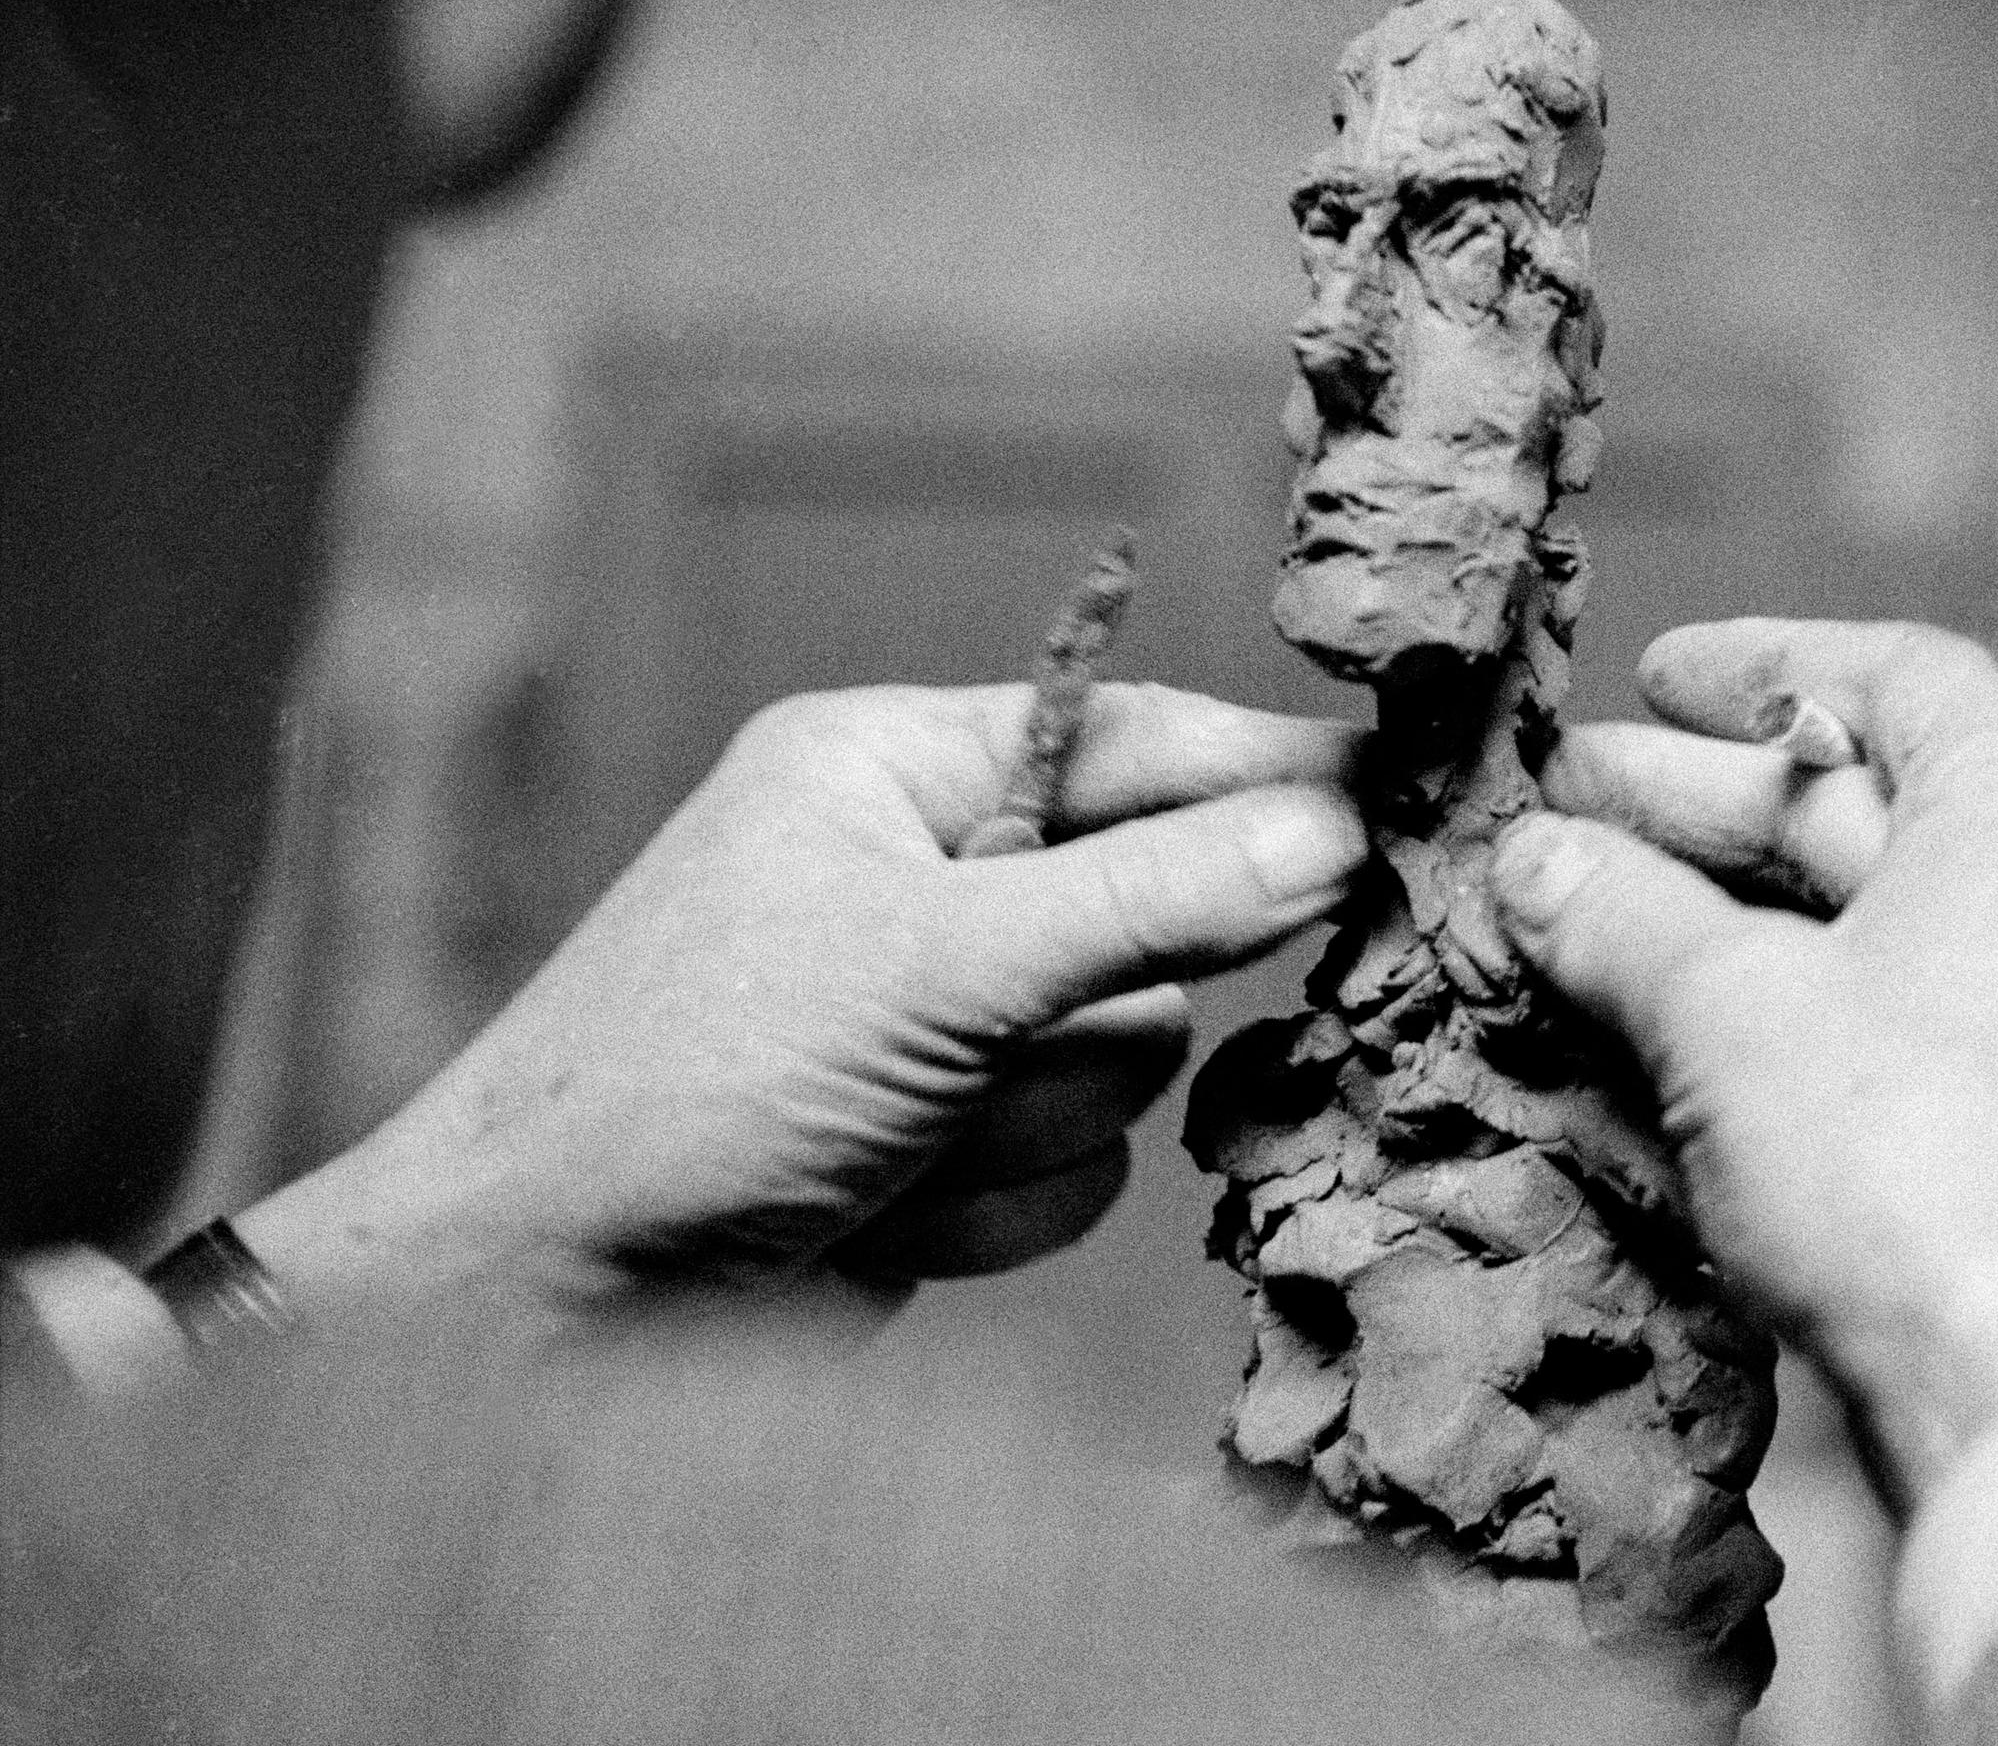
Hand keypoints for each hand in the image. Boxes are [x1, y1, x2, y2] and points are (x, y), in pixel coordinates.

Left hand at [238, 682, 1363, 1328]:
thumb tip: (1336, 831)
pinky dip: (999, 1205)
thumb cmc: (686, 1084)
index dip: (1268, 778)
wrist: (538, 1312)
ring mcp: (936, 1027)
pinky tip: (890, 1213)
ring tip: (902, 1140)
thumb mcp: (939, 965)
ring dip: (1030, 1122)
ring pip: (1129, 1062)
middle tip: (1006, 1035)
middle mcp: (923, 883)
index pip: (1138, 743)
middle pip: (1157, 923)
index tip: (1400, 802)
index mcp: (893, 772)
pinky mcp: (943, 1148)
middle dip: (1082, 1012)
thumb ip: (1151, 897)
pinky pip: (1080, 1171)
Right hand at [1489, 619, 1997, 1503]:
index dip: (1765, 666)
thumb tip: (1534, 860)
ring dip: (1721, 910)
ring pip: (1868, 920)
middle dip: (1702, 804)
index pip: (1903, 679)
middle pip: (1869, 802)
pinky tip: (1659, 1030)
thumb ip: (1621, 915)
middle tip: (1554, 810)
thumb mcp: (1730, 1012)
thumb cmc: (1904, 1164)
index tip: (1652, 677)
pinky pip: (1888, 1018)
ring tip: (1573, 916)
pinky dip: (1775, 1002)